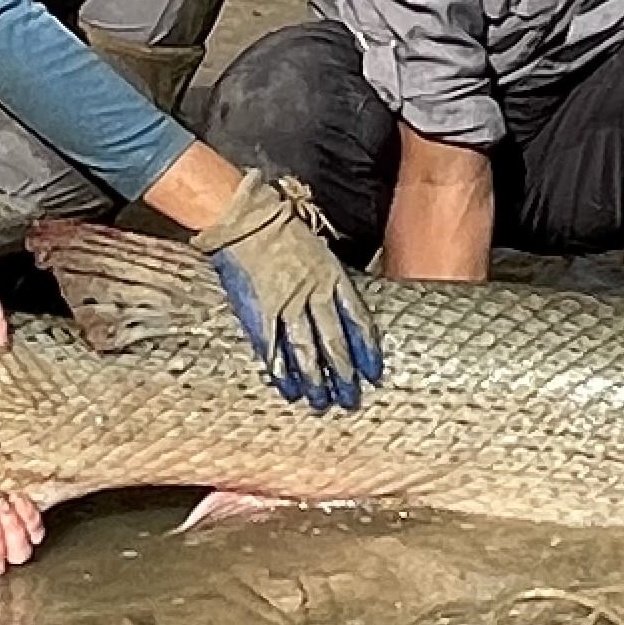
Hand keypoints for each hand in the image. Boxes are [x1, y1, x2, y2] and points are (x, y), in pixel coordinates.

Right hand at [192, 169, 381, 408]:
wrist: (249, 221)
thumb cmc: (285, 231)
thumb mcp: (320, 251)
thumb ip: (330, 281)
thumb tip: (339, 306)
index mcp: (333, 278)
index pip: (357, 320)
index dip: (366, 349)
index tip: (373, 373)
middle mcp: (314, 296)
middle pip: (334, 342)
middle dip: (343, 374)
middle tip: (350, 399)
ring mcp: (287, 306)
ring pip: (306, 351)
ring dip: (315, 380)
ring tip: (322, 403)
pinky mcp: (260, 314)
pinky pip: (274, 350)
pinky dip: (282, 373)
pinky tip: (289, 390)